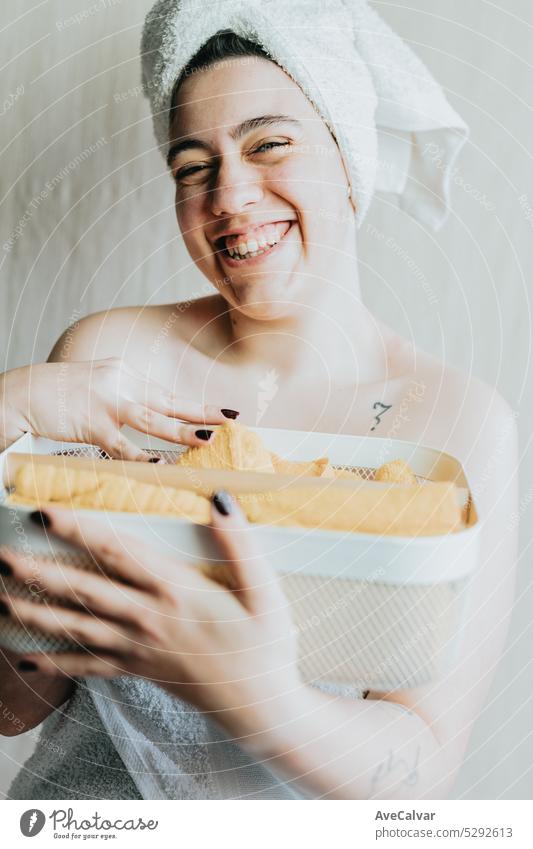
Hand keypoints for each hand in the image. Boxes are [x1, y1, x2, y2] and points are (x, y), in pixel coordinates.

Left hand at [0, 495, 301, 742]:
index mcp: (177, 590)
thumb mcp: (266, 591)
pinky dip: (54, 664)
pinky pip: (86, 668)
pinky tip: (24, 661)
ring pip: (74, 629)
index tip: (44, 512)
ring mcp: (137, 649)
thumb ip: (240, 543)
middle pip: (81, 590)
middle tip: (0, 555)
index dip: (78, 530)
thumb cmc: (265, 647)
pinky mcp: (137, 671)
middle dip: (36, 571)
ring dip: (32, 614)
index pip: (117, 552)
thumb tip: (218, 500)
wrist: (262, 709)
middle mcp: (148, 618)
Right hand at [1, 359, 236, 457]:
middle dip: (202, 413)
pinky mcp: (90, 423)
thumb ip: (126, 397)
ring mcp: (106, 402)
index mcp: (125, 373)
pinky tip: (161, 464)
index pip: (167, 393)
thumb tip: (155, 414)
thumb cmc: (62, 393)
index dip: (196, 405)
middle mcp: (120, 382)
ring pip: (152, 420)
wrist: (24, 391)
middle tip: (231, 420)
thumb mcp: (99, 384)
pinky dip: (141, 456)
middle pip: (169, 402)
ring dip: (182, 431)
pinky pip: (121, 445)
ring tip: (207, 440)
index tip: (224, 412)